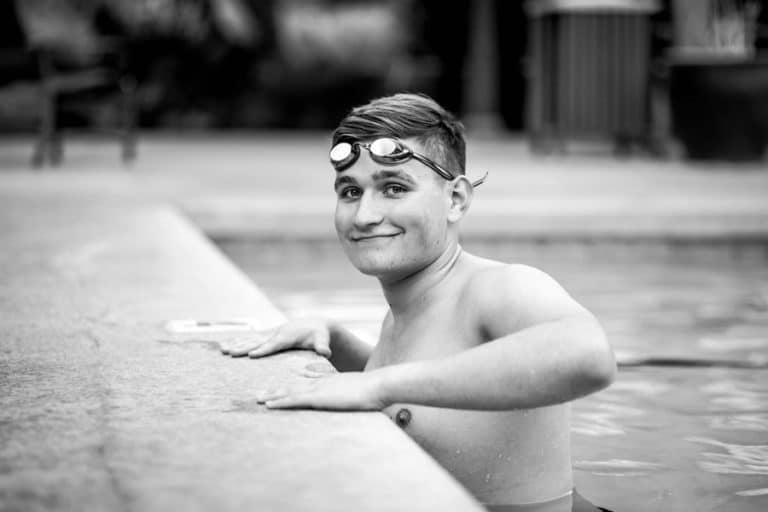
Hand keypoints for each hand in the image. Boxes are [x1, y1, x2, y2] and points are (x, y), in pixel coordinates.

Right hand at [220, 319, 331, 358]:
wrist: (314, 324)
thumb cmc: (319, 335)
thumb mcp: (322, 339)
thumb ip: (322, 346)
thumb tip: (325, 352)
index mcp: (288, 336)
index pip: (274, 344)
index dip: (263, 349)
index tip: (251, 355)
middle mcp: (277, 334)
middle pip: (258, 342)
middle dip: (243, 347)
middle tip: (229, 353)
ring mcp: (270, 334)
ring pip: (251, 340)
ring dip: (237, 344)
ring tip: (222, 349)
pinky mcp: (267, 335)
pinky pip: (251, 339)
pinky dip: (238, 342)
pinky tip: (225, 346)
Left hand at [257, 370, 387, 410]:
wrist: (378, 386)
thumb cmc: (371, 391)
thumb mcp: (353, 388)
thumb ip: (341, 389)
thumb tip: (337, 393)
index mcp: (328, 383)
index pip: (304, 385)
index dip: (289, 388)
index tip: (277, 390)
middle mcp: (320, 384)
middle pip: (293, 387)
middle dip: (275, 391)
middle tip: (259, 394)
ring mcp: (319, 390)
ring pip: (290, 393)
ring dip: (273, 396)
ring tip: (258, 399)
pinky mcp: (319, 398)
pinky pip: (295, 400)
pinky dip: (280, 401)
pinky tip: (269, 404)